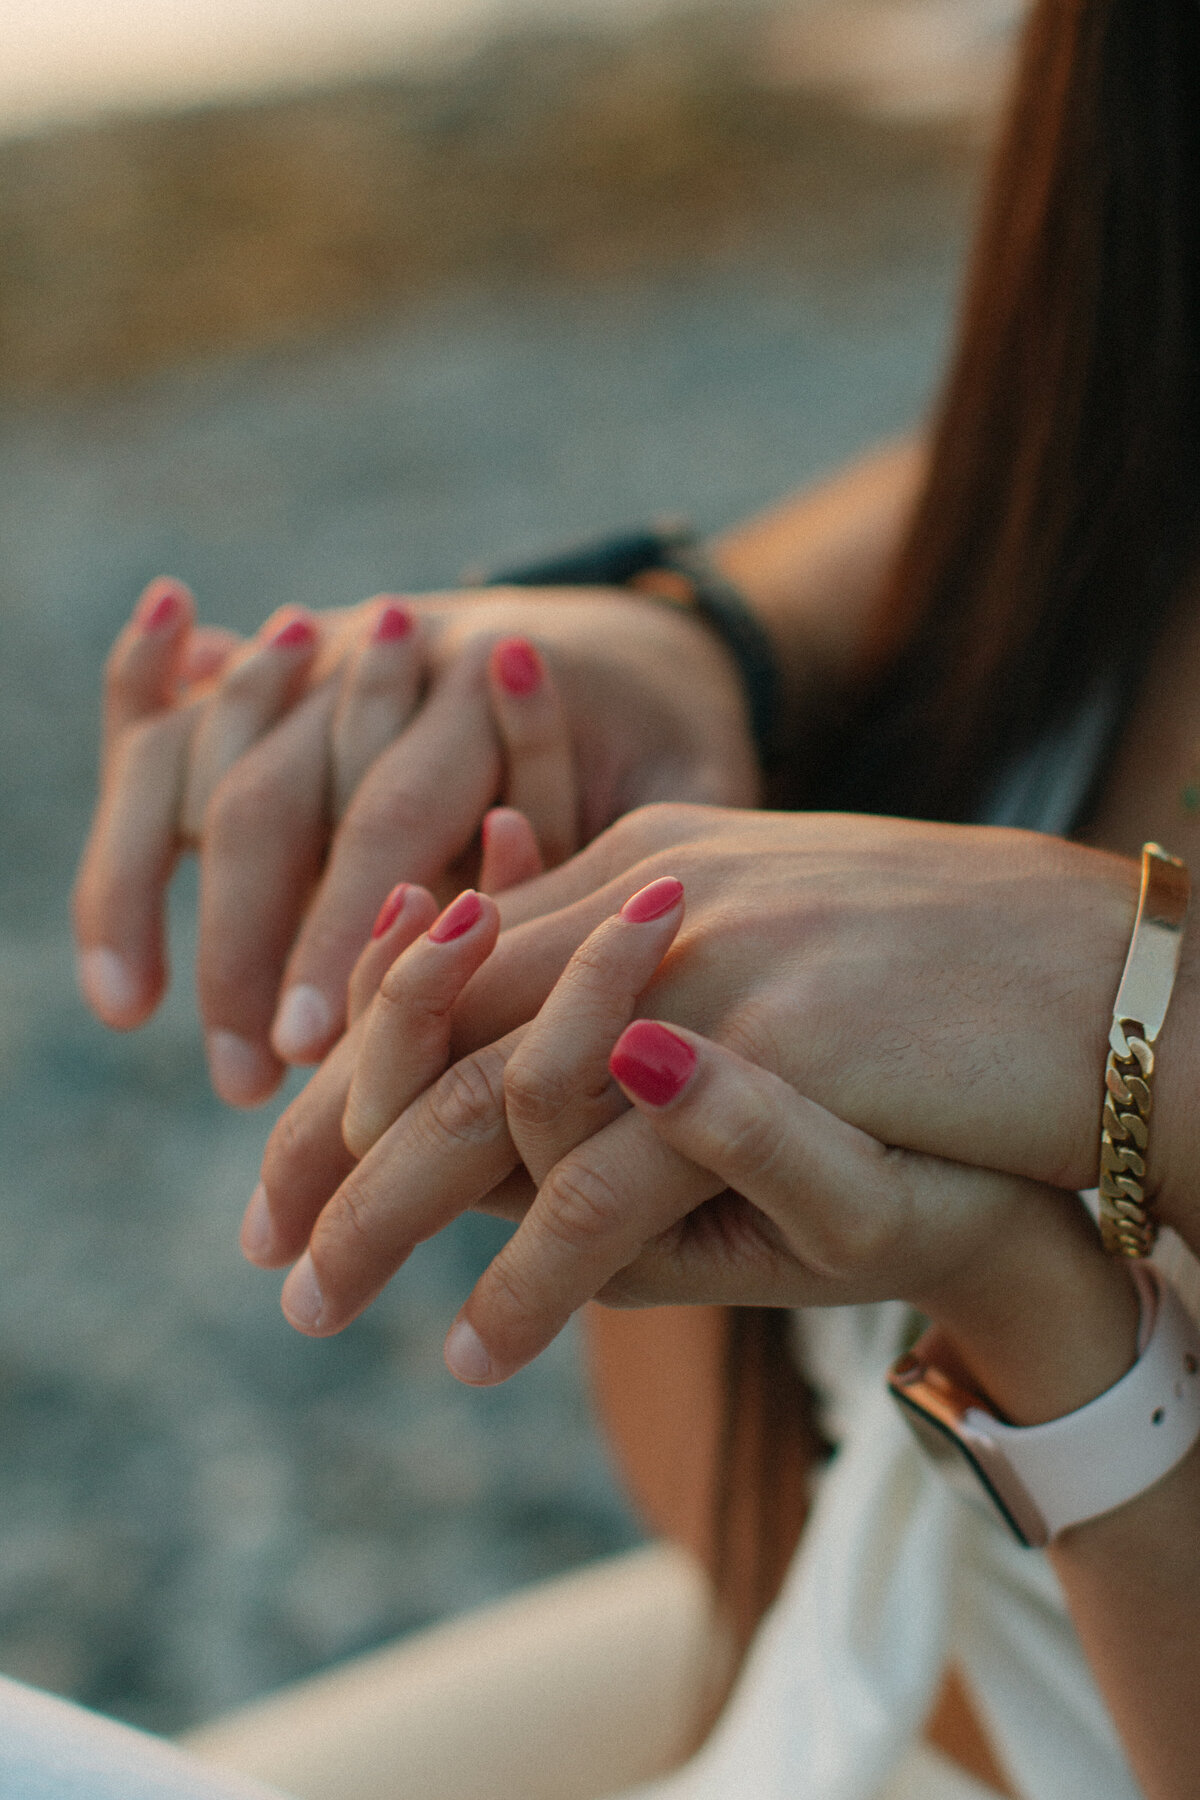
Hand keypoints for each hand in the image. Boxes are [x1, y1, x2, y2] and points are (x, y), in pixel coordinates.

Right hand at [74, 579, 757, 1104]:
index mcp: (489, 681)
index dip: (338, 933)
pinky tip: (98, 853)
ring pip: (200, 754)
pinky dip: (117, 780)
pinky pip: (167, 710)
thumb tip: (507, 930)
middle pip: (274, 793)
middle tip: (240, 1077)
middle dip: (242, 939)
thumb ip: (614, 853)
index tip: (303, 1050)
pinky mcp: (278, 664)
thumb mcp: (691, 791)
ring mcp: (318, 648)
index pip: (390, 815)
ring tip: (128, 1005)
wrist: (653, 640)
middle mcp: (387, 651)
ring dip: (149, 881)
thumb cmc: (679, 748)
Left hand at [251, 804, 1153, 1329]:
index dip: (357, 1050)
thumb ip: (642, 1011)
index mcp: (648, 863)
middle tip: (263, 1235)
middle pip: (436, 1013)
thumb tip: (536, 1070)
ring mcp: (708, 964)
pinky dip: (527, 1280)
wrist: (1102, 994)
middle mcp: (656, 894)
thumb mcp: (768, 990)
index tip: (290, 1144)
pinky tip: (476, 1349)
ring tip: (318, 1297)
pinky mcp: (771, 1050)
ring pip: (487, 1093)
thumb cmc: (936, 1001)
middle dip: (328, 1132)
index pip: (453, 953)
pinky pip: (600, 1183)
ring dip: (386, 1206)